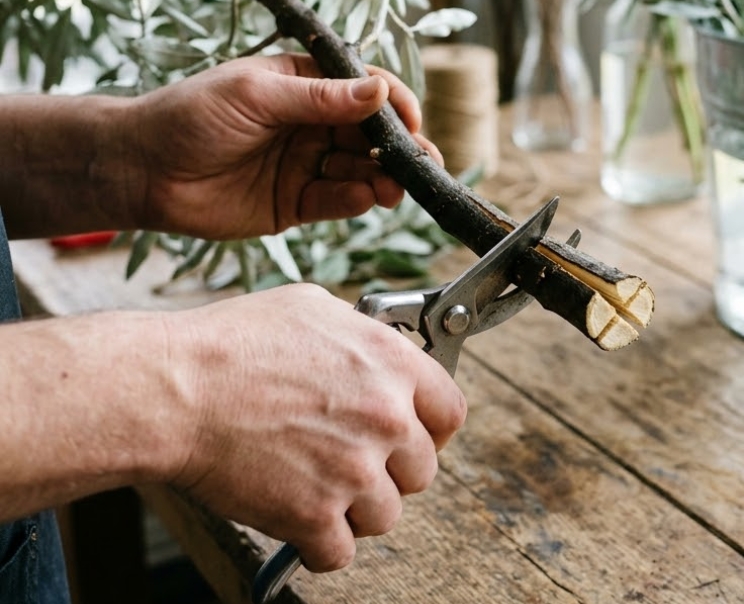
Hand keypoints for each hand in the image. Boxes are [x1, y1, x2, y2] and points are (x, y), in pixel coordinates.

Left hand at [129, 53, 440, 238]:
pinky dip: (355, 201)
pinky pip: (336, 202)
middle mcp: (312, 124)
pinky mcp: (296, 203)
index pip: (363, 90)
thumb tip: (377, 92)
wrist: (143, 171)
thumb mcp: (256, 95)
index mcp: (305, 85)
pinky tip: (364, 199)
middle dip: (399, 148)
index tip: (411, 121)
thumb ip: (318, 98)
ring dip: (383, 178)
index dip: (393, 104)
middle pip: (371, 134)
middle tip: (421, 163)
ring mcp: (306, 164)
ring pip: (361, 171)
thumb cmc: (190, 116)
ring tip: (395, 186)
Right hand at [167, 284, 466, 571]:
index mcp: (391, 364)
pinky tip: (298, 514)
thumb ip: (363, 334)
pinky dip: (320, 542)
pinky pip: (340, 551)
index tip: (416, 434)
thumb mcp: (314, 307)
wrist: (177, 388)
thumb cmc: (235, 341)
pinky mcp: (314, 516)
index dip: (433, 427)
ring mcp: (354, 470)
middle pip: (423, 469)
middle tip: (353, 457)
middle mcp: (385, 417)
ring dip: (356, 506)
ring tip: (318, 481)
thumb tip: (378, 350)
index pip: (451, 411)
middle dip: (391, 468)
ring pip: (386, 514)